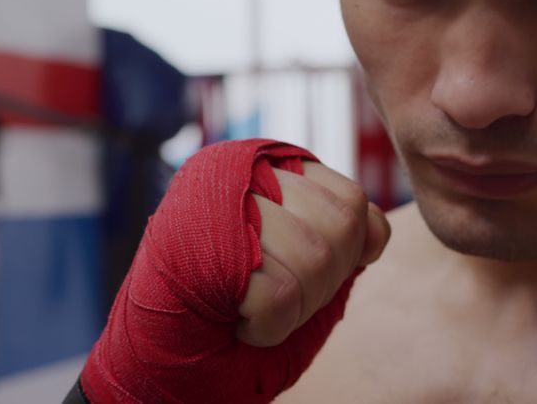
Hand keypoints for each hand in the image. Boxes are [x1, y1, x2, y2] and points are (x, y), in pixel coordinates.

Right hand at [81, 140, 388, 402]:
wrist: (161, 370)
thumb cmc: (237, 322)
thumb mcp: (306, 271)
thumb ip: (342, 238)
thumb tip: (375, 233)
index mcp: (270, 167)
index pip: (353, 201)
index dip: (347, 254)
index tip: (303, 278)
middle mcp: (241, 169)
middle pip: (341, 225)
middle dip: (322, 283)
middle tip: (277, 297)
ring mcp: (215, 199)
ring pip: (315, 256)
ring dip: (295, 305)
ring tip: (254, 308)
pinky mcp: (196, 244)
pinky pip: (279, 294)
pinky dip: (268, 326)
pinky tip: (237, 320)